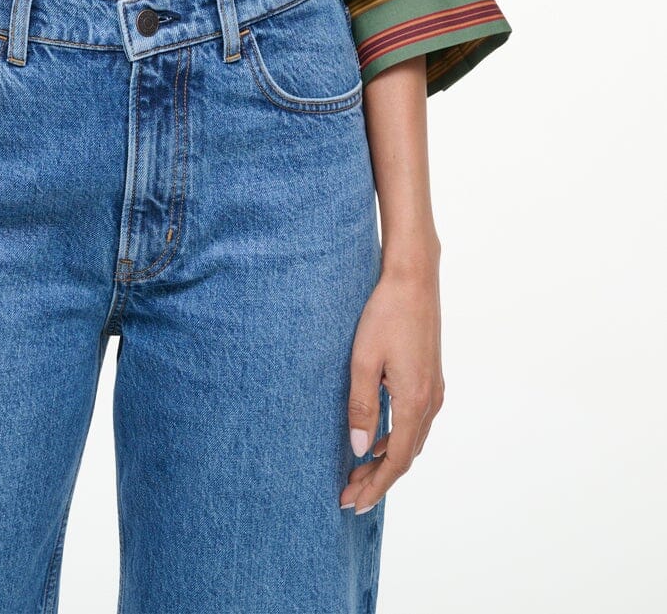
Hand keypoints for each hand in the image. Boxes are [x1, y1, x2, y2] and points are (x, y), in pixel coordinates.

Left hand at [341, 258, 444, 513]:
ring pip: (412, 440)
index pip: (396, 460)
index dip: (375, 486)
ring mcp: (434, 389)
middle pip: (405, 455)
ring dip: (387, 459)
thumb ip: (361, 406)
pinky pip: (415, 422)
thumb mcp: (363, 360)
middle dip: (377, 479)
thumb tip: (359, 450)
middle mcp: (430, 401)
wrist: (414, 278)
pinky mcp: (430, 377)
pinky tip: (377, 437)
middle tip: (348, 495)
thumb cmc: (385, 314)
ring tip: (358, 473)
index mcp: (414, 402)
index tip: (352, 503)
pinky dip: (396, 438)